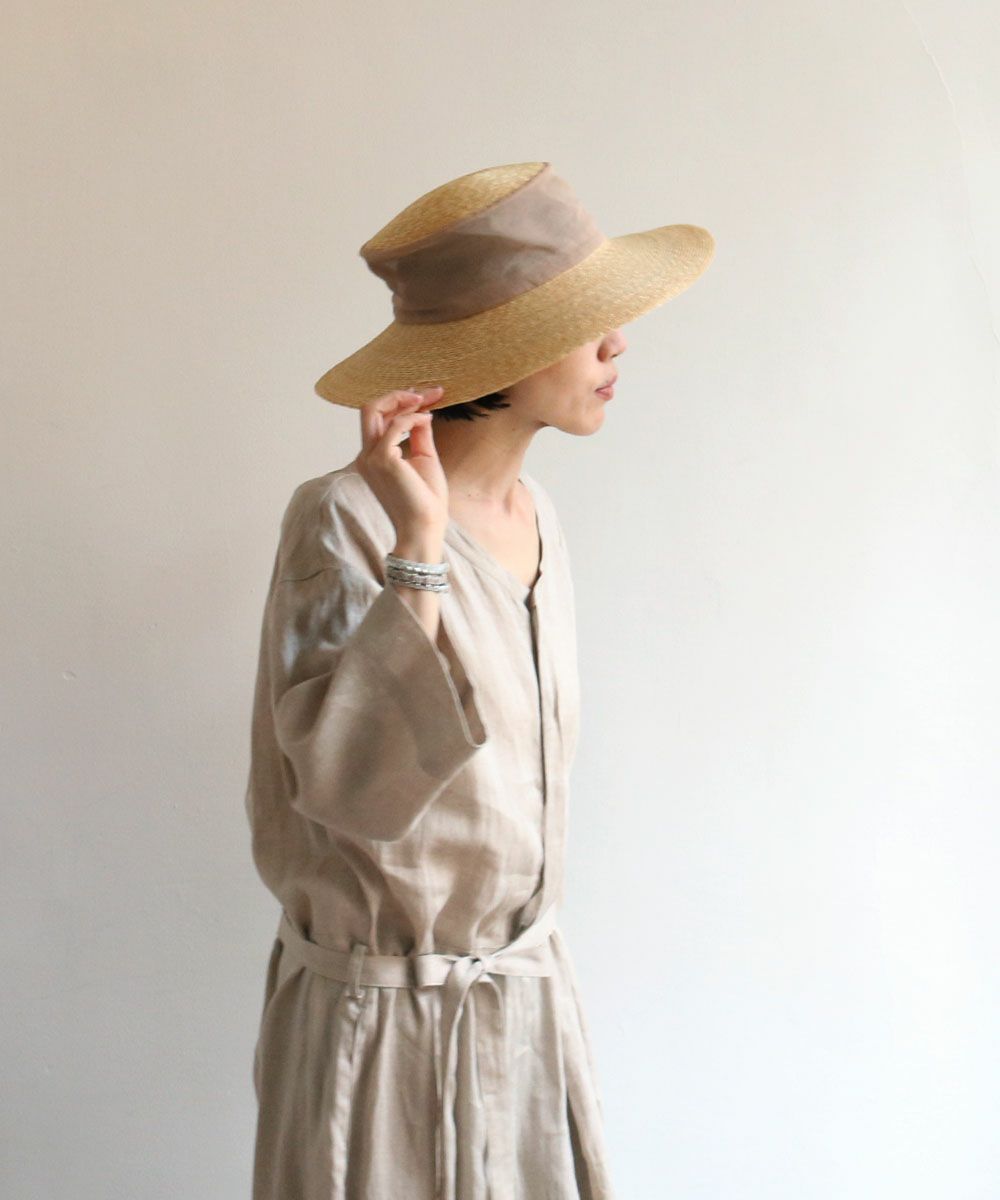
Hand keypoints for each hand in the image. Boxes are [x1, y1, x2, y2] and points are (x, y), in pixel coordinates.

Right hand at [353, 386, 448, 543]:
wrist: (424, 528)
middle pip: (369, 408)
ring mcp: (371, 457)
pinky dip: (412, 417)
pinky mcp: (382, 460)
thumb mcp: (424, 459)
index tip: (427, 397)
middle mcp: (366, 455)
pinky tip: (428, 420)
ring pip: (374, 409)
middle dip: (398, 395)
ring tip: (428, 401)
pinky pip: (394, 425)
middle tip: (427, 393)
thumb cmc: (426, 500)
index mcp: (373, 457)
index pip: (378, 418)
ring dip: (403, 400)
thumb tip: (423, 413)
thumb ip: (419, 435)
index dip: (401, 403)